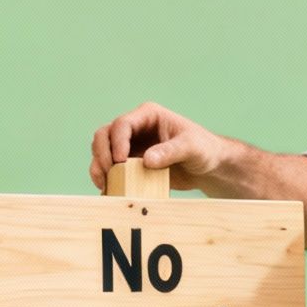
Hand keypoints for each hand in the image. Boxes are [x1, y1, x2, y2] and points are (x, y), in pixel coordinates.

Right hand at [90, 102, 231, 193]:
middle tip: (109, 173)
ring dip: (99, 166)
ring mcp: (130, 146)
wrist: (207, 167)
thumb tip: (147, 160)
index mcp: (148, 115)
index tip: (120, 161)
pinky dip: (105, 178)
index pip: (122, 124)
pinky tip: (108, 190)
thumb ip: (170, 151)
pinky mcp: (130, 164)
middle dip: (102, 153)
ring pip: (102, 151)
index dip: (117, 141)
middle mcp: (135, 128)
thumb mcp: (191, 147)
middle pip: (105, 135)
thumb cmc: (203, 149)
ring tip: (105, 184)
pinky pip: (110, 168)